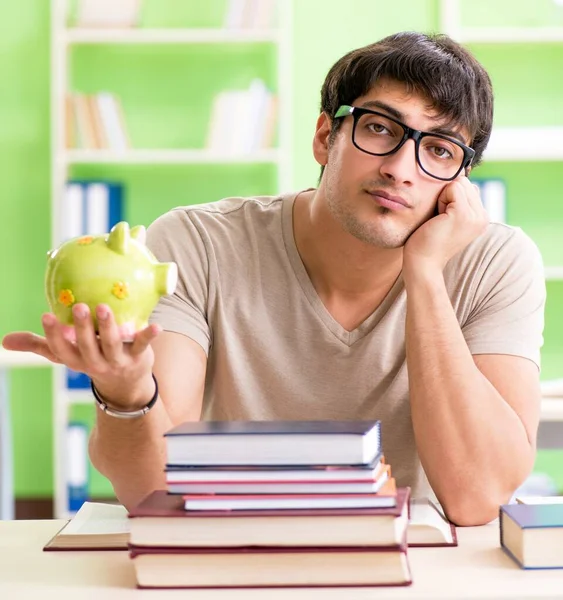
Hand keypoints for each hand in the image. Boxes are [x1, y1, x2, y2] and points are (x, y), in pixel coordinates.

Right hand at [2, 303, 160, 409]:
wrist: (126, 385)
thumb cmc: (92, 360)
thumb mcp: (67, 356)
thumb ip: (40, 346)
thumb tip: (5, 341)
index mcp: (77, 360)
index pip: (61, 350)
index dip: (53, 335)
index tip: (46, 315)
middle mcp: (96, 362)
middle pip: (88, 346)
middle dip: (82, 328)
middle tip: (78, 307)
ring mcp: (118, 361)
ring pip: (113, 345)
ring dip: (109, 328)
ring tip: (105, 308)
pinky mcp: (139, 357)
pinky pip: (143, 345)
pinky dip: (149, 336)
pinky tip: (155, 325)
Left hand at [403, 177, 488, 273]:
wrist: (422, 263)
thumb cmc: (427, 240)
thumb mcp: (447, 217)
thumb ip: (457, 200)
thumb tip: (459, 176)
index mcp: (481, 218)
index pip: (467, 187)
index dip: (449, 197)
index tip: (443, 220)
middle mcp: (483, 217)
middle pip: (464, 182)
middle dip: (446, 196)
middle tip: (440, 220)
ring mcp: (475, 216)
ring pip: (459, 183)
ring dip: (443, 198)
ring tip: (439, 220)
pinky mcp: (464, 214)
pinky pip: (452, 187)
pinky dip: (440, 200)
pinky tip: (438, 219)